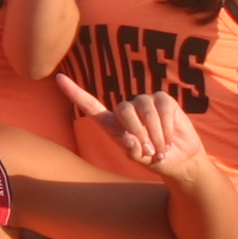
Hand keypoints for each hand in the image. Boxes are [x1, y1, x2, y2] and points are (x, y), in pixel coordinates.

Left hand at [58, 73, 207, 178]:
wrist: (179, 159)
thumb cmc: (153, 160)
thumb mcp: (140, 160)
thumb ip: (132, 152)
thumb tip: (129, 139)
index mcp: (112, 123)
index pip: (90, 105)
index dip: (74, 92)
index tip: (58, 78)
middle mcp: (126, 109)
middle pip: (123, 109)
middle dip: (137, 131)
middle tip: (149, 151)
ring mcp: (145, 102)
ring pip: (145, 109)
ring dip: (155, 133)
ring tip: (160, 149)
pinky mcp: (163, 100)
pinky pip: (163, 107)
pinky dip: (167, 127)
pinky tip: (169, 140)